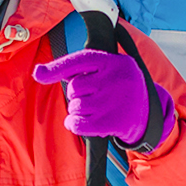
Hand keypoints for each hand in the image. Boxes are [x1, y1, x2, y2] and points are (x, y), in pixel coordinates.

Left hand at [32, 50, 172, 149]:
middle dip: (77, 94)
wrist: (147, 112)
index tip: (39, 74)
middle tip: (93, 96)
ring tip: (95, 109)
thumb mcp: (109, 68)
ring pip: (75, 106)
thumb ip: (78, 67)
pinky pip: (78, 124)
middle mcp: (114, 80)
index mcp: (112, 62)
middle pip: (74, 88)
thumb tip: (39, 72)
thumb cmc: (119, 87)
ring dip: (78, 110)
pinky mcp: (111, 123)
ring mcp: (112, 102)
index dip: (57, 68)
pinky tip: (84, 122)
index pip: (79, 61)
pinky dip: (74, 124)